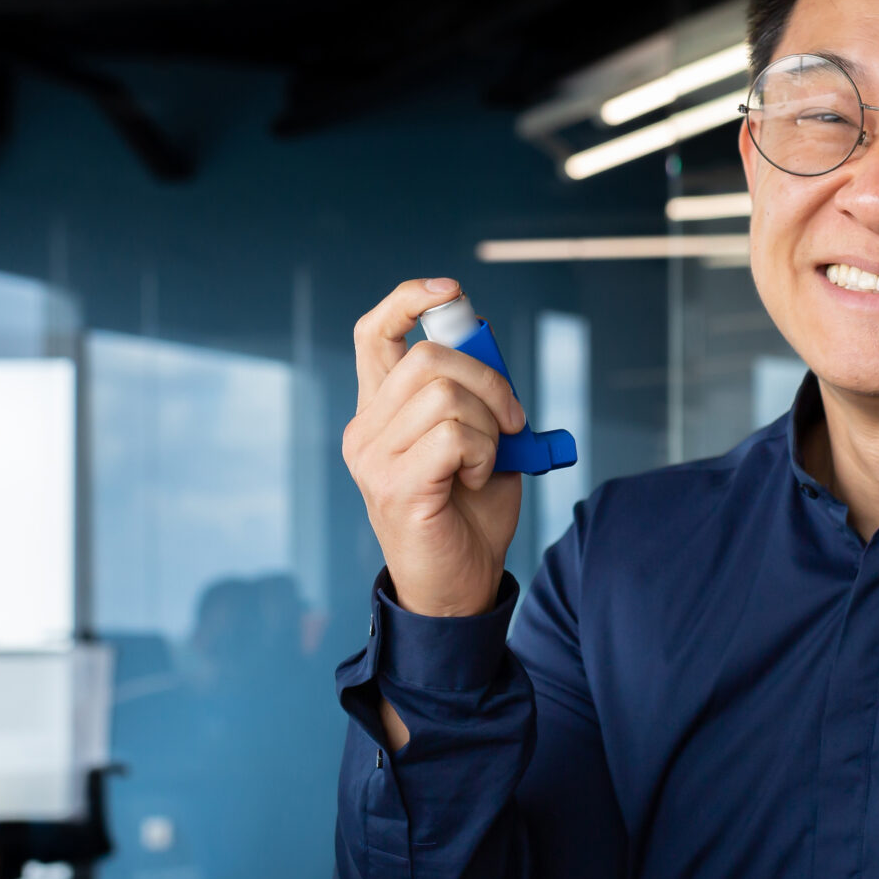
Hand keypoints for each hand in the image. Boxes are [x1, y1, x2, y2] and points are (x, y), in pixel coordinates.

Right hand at [343, 277, 524, 621]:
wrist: (460, 587)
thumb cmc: (469, 516)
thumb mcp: (480, 440)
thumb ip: (474, 393)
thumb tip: (482, 337)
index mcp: (380, 413)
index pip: (374, 334)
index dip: (409, 299)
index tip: (451, 291)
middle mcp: (365, 431)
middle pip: (428, 357)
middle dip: (489, 379)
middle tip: (513, 421)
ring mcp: (373, 458)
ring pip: (446, 395)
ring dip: (491, 425)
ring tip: (488, 461)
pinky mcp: (394, 486)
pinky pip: (454, 435)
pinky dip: (484, 453)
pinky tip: (478, 479)